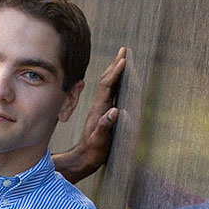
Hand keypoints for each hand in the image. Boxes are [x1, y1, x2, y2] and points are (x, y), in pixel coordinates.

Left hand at [56, 47, 126, 182]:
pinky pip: (111, 93)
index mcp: (99, 109)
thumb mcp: (100, 139)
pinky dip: (116, 83)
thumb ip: (105, 125)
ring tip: (122, 59)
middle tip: (123, 51)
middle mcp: (100, 106)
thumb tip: (116, 111)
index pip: (108, 86)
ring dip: (115, 71)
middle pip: (107, 81)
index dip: (115, 72)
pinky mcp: (104, 113)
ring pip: (109, 86)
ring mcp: (102, 109)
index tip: (123, 59)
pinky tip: (119, 80)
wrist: (85, 158)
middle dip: (115, 65)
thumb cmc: (93, 150)